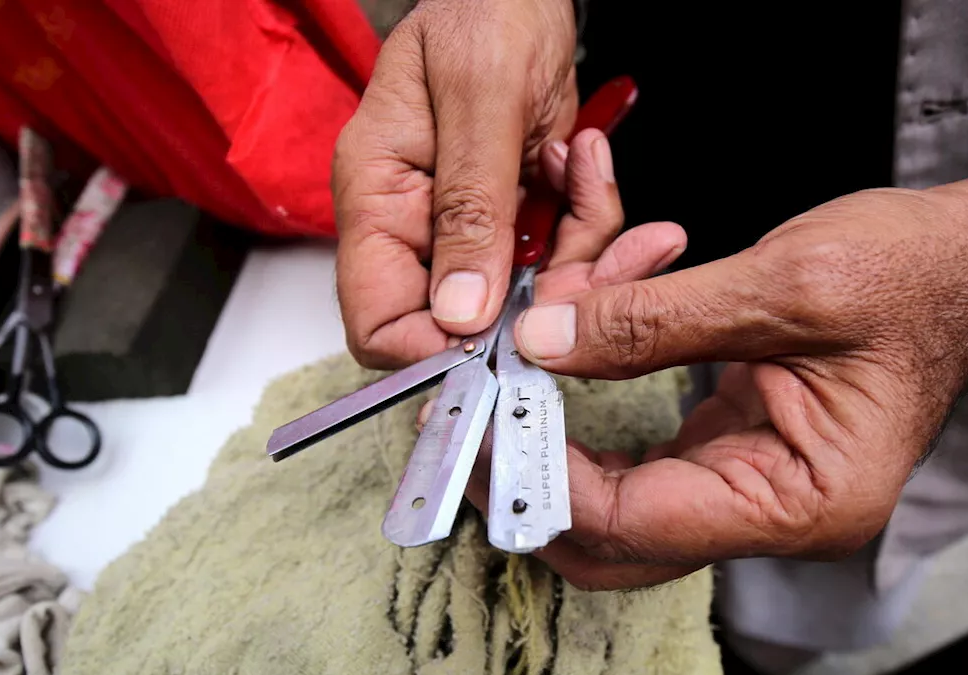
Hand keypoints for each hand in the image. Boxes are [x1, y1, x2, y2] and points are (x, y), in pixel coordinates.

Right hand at [334, 0, 579, 368]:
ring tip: (587, 168)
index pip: (377, 320)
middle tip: (588, 248)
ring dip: (580, 249)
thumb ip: (469, 208)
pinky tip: (586, 156)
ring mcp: (469, 222)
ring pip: (528, 292)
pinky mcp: (516, 213)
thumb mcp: (480, 101)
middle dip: (540, 296)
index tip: (503, 338)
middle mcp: (417, 221)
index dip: (434, 348)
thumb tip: (459, 313)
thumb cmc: (484, 9)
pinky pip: (562, 253)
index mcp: (377, 195)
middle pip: (466, 317)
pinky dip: (590, 220)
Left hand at [506, 155, 967, 590]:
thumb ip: (654, 319)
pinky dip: (591, 410)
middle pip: (613, 540)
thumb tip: (543, 339)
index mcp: (800, 502)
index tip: (485, 413)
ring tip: (509, 375)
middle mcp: (773, 513)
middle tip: (469, 417)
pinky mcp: (735, 448)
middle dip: (531, 480)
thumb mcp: (784, 283)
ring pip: (616, 501)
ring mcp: (752, 486)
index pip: (634, 522)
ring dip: (555, 440)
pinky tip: (569, 351)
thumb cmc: (916, 275)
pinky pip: (640, 454)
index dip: (544, 473)